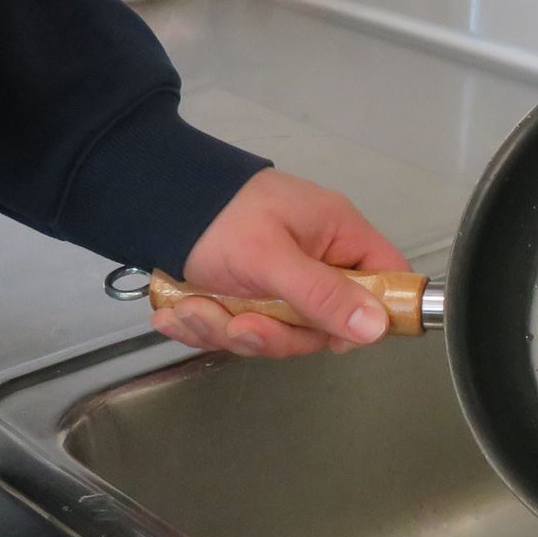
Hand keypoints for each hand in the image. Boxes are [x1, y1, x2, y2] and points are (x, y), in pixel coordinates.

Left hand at [162, 170, 408, 357]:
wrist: (151, 199)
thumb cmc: (219, 217)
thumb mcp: (271, 258)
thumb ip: (322, 295)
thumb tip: (377, 328)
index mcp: (336, 235)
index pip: (386, 278)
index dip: (371, 315)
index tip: (332, 337)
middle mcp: (315, 260)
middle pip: (323, 324)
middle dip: (272, 333)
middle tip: (238, 324)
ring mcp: (279, 281)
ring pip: (276, 333)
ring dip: (227, 330)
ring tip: (190, 310)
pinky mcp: (244, 296)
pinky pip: (240, 330)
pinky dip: (206, 327)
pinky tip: (178, 314)